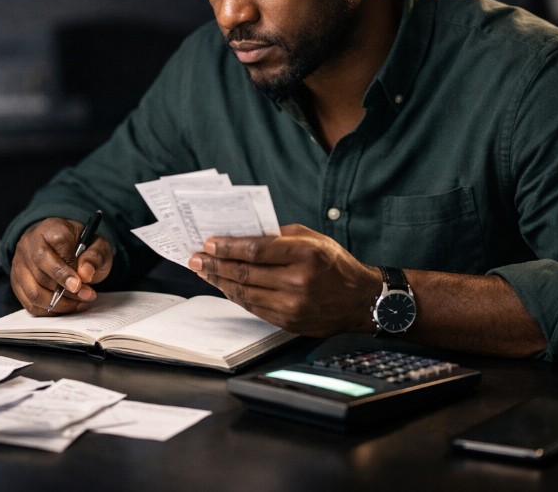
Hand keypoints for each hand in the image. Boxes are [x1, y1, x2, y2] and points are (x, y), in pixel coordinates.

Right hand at [10, 217, 112, 314]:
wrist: (62, 246)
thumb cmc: (81, 246)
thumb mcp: (97, 244)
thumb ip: (95, 256)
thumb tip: (85, 274)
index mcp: (50, 228)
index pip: (55, 245)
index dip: (67, 268)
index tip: (81, 282)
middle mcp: (29, 244)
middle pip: (41, 272)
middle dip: (66, 289)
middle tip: (86, 294)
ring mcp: (20, 264)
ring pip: (34, 291)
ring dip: (59, 303)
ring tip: (79, 302)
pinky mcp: (17, 282)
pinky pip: (30, 303)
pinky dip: (50, 310)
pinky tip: (67, 306)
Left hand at [188, 224, 381, 336]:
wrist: (361, 301)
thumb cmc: (336, 265)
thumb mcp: (314, 238)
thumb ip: (279, 235)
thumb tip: (243, 235)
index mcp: (305, 254)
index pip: (256, 250)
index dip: (228, 247)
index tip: (209, 243)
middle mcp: (298, 281)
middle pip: (245, 273)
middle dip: (215, 264)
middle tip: (196, 258)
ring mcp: (292, 305)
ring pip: (244, 293)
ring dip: (219, 281)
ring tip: (203, 271)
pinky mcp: (288, 322)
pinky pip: (253, 307)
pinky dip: (235, 296)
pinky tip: (224, 286)